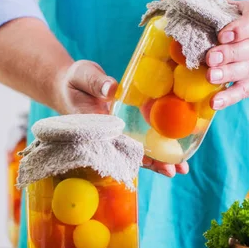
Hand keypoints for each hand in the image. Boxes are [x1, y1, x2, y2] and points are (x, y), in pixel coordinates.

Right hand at [54, 60, 188, 177]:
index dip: (131, 152)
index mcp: (95, 126)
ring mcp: (115, 135)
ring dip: (158, 161)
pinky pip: (139, 142)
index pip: (114, 142)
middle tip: (171, 171)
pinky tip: (176, 156)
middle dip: (151, 164)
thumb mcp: (82, 75)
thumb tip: (111, 89)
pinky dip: (156, 150)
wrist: (68, 87)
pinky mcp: (122, 131)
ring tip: (180, 170)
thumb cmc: (74, 81)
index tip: (147, 160)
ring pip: (137, 152)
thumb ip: (96, 82)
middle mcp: (106, 136)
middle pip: (129, 154)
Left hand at [159, 0, 248, 109]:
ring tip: (210, 77)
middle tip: (210, 58)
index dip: (238, 29)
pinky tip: (214, 103)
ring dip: (228, 75)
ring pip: (247, 70)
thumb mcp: (228, 8)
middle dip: (229, 54)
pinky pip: (244, 91)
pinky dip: (229, 98)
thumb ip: (202, 4)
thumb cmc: (239, 23)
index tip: (222, 34)